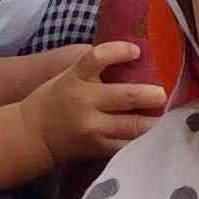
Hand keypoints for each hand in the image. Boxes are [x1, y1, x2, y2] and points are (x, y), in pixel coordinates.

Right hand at [18, 42, 167, 165]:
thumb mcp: (69, 75)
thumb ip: (95, 67)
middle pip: (126, 96)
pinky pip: (126, 143)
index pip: (98, 57)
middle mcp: (84, 102)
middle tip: (164, 93)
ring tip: (164, 113)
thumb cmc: (56, 98)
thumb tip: (134, 53)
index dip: (120, 51)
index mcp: (75, 78)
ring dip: (153, 120)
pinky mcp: (97, 148)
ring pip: (132, 125)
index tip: (136, 50)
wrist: (33, 135)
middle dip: (152, 94)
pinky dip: (140, 138)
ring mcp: (91, 128)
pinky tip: (151, 132)